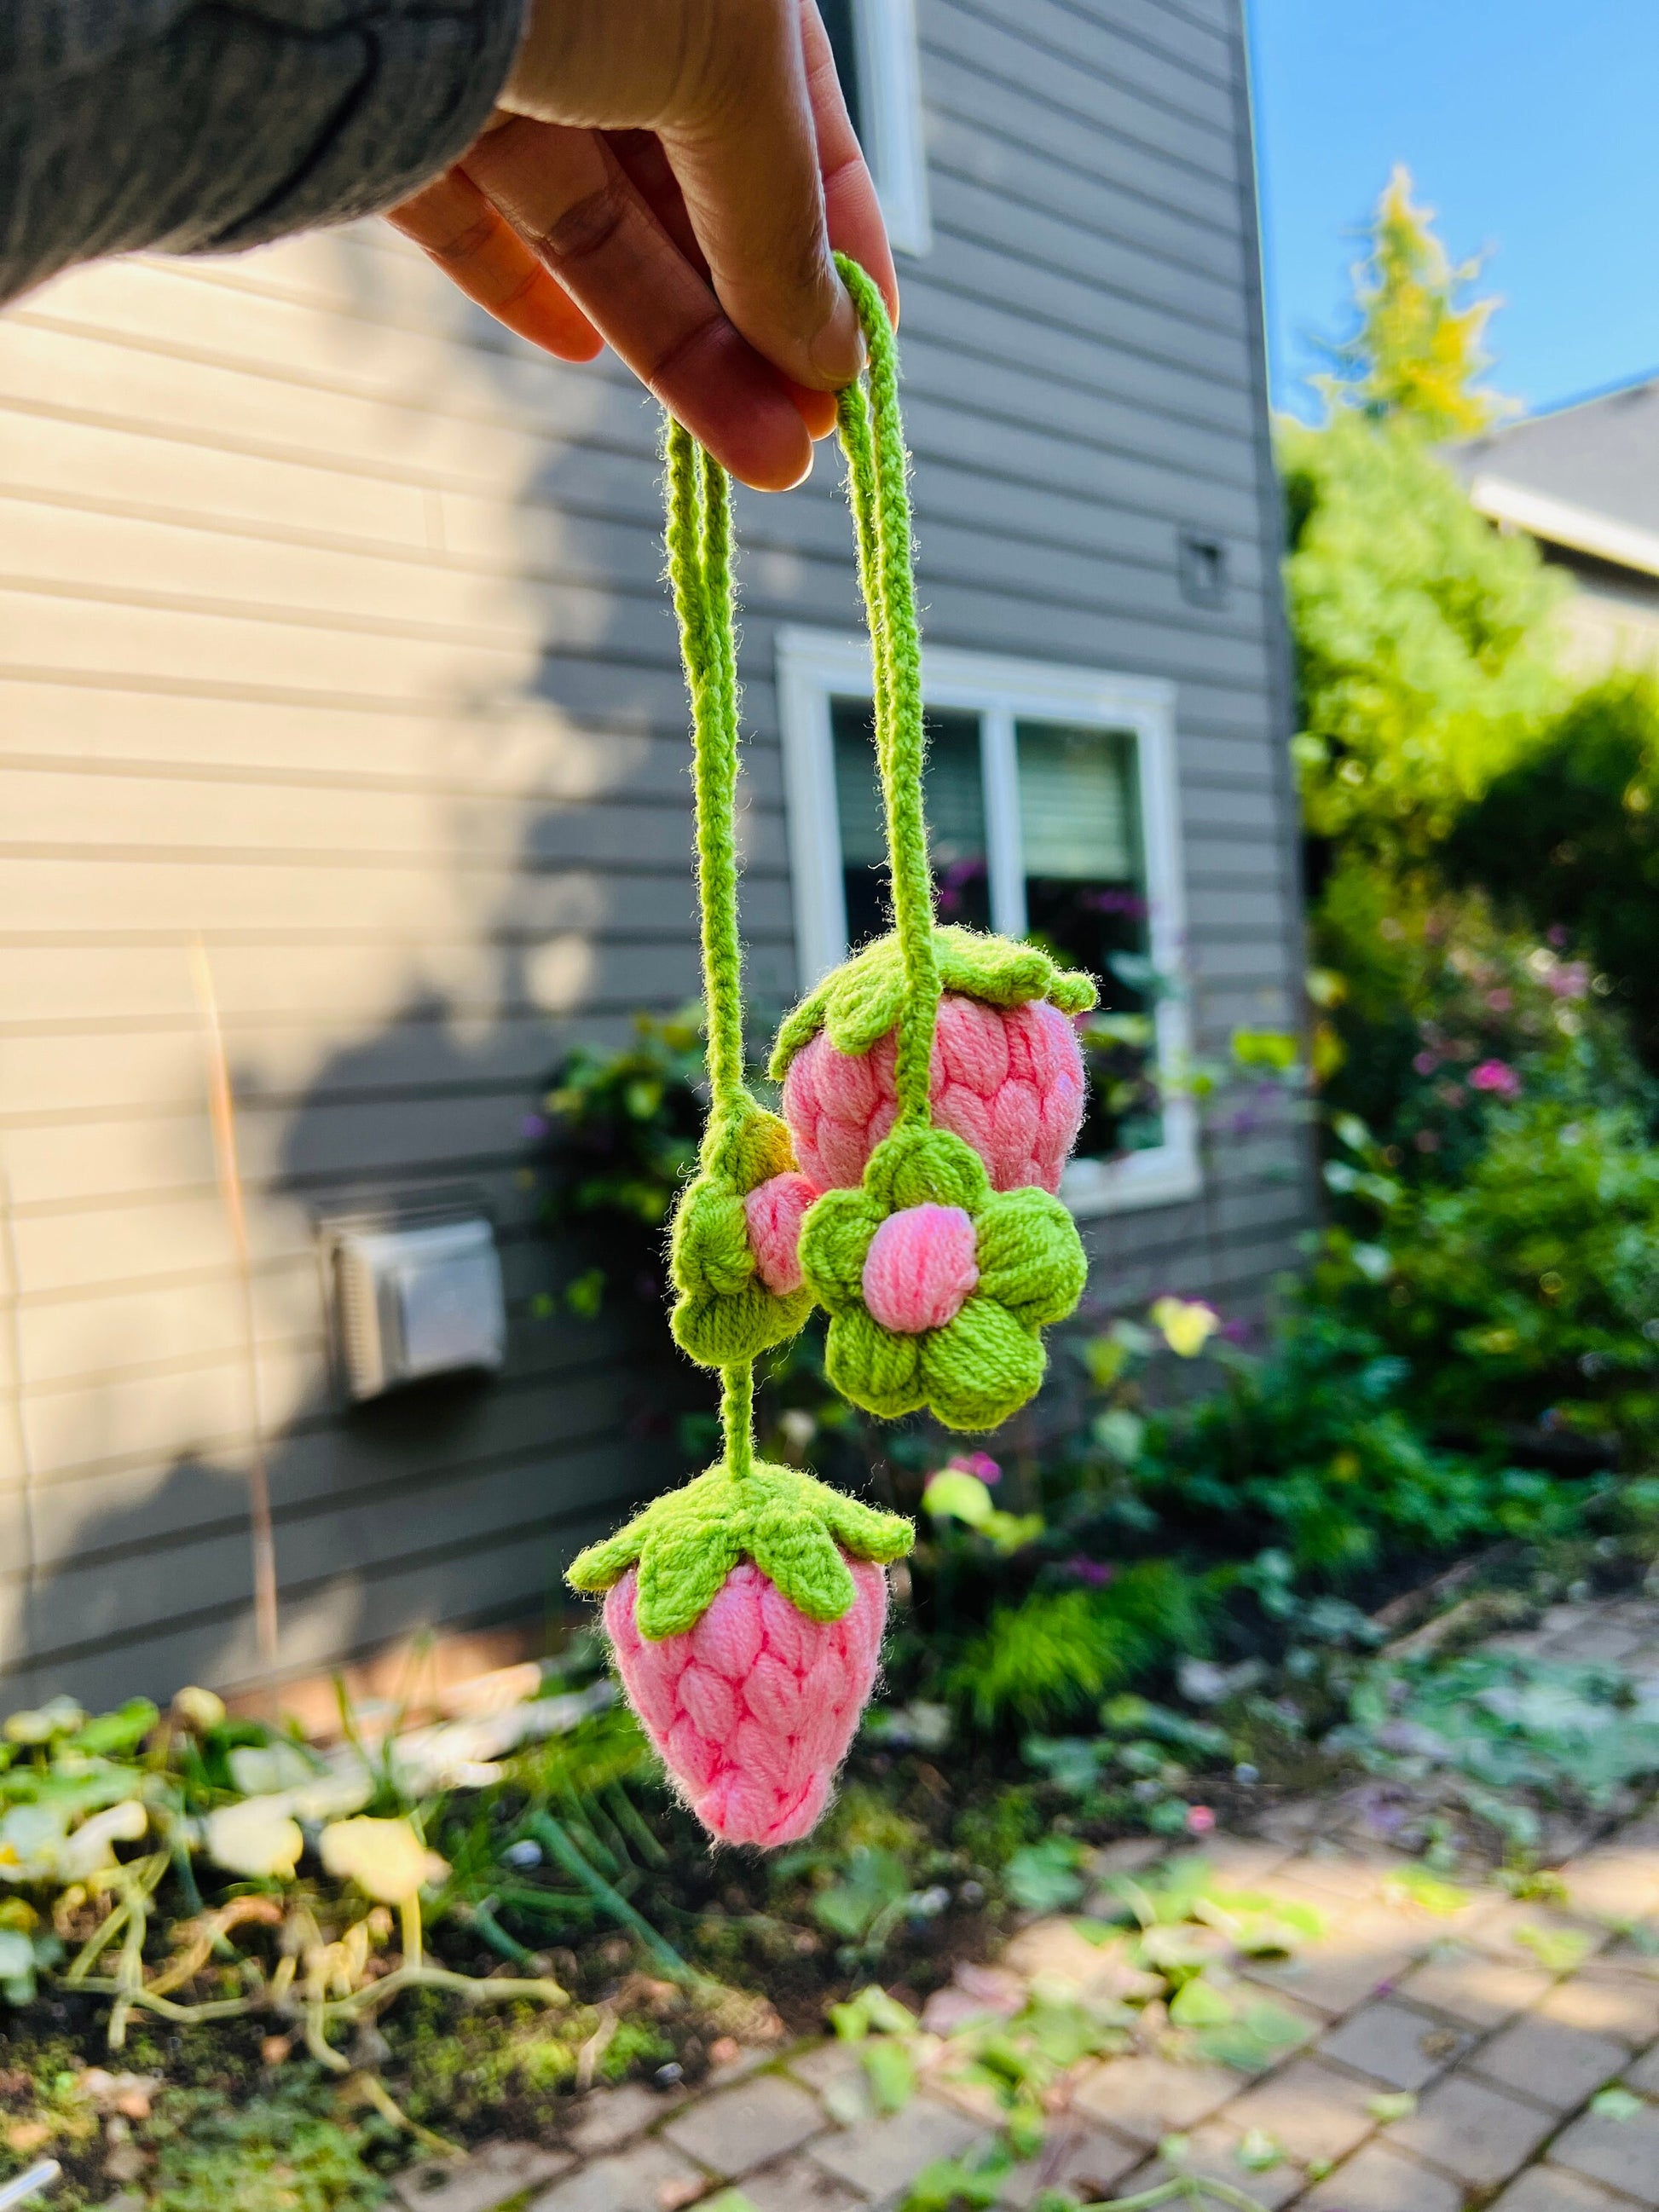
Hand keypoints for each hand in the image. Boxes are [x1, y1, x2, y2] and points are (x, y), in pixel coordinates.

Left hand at [387, 0, 898, 490]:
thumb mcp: (728, 74)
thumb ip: (781, 218)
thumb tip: (838, 351)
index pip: (797, 120)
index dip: (838, 247)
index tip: (862, 362)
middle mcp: (608, 7)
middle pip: (697, 193)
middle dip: (760, 326)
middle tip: (806, 438)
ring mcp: (504, 51)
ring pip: (594, 221)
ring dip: (679, 347)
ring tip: (755, 456)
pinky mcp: (403, 104)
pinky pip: (469, 213)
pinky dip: (521, 286)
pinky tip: (580, 351)